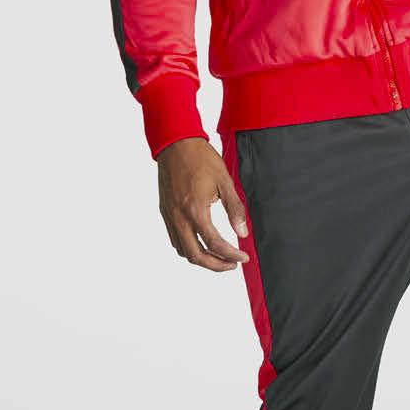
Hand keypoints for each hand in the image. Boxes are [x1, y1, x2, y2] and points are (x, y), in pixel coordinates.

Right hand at [157, 137, 250, 270]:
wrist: (175, 144)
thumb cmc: (201, 159)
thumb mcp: (225, 181)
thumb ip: (235, 209)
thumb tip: (243, 232)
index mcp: (195, 210)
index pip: (215, 244)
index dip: (231, 255)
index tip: (243, 257)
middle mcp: (179, 217)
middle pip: (196, 255)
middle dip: (216, 265)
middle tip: (233, 264)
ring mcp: (169, 216)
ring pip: (183, 251)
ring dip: (201, 259)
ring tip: (219, 256)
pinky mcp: (165, 212)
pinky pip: (175, 239)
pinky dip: (189, 248)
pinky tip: (202, 243)